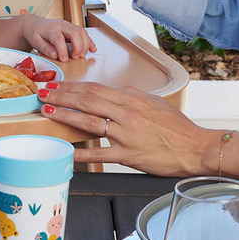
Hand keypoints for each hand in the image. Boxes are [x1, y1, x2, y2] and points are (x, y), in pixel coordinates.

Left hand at [21, 14, 96, 61]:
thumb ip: (45, 48)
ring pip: (82, 32)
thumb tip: (56, 55)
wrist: (35, 24)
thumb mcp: (35, 42)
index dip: (63, 50)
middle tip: (75, 58)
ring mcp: (69, 26)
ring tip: (81, 56)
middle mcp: (62, 25)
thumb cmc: (35, 33)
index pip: (59, 38)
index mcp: (51, 29)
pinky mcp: (73, 28)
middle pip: (75, 33)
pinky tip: (92, 49)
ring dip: (85, 45)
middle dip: (78, 46)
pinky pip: (84, 33)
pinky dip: (89, 42)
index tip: (64, 60)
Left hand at [40, 81, 218, 174]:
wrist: (195, 148)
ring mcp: (127, 135)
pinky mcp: (129, 155)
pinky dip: (82, 153)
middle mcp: (127, 114)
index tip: (56, 84)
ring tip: (48, 111)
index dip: (73, 86)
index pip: (96, 89)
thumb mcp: (154, 103)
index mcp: (133, 99)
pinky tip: (66, 151)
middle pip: (88, 100)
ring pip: (90, 122)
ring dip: (66, 115)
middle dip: (62, 95)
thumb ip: (132, 98)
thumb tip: (113, 93)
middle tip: (43, 93)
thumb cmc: (177, 128)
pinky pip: (101, 154)